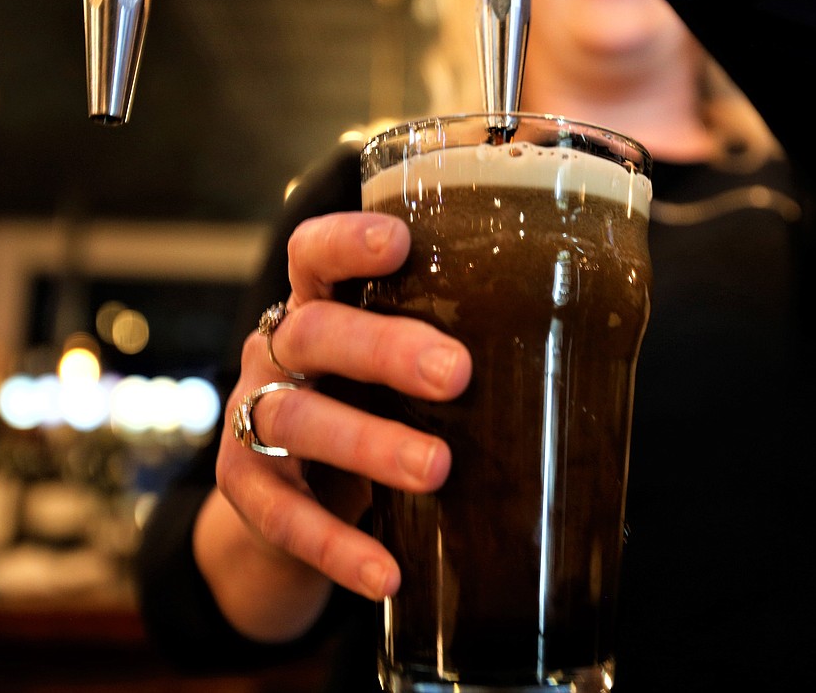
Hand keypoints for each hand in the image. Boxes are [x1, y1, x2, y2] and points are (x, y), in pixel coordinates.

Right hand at [195, 211, 471, 640]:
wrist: (286, 499)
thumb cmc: (364, 408)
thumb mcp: (390, 373)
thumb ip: (441, 353)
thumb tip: (571, 356)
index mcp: (315, 308)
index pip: (313, 256)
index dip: (345, 243)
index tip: (399, 243)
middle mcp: (274, 353)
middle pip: (315, 335)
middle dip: (383, 349)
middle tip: (456, 373)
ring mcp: (249, 419)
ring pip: (296, 421)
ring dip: (368, 444)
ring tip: (437, 469)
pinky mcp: (243, 490)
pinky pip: (284, 518)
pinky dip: (337, 547)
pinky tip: (387, 573)